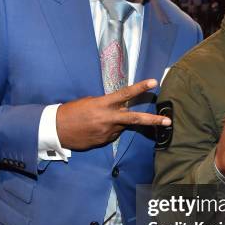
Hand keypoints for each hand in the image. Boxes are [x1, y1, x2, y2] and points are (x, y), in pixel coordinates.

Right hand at [56, 79, 170, 149]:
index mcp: (103, 104)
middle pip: (135, 118)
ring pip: (122, 127)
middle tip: (168, 121)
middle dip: (153, 120)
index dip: (140, 88)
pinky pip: (113, 135)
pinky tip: (95, 129)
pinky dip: (109, 131)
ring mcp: (107, 132)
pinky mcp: (103, 142)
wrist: (56, 129)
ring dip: (117, 123)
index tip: (153, 82)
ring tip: (99, 120)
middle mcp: (108, 119)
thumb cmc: (72, 111)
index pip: (125, 94)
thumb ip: (107, 104)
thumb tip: (119, 108)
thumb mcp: (90, 102)